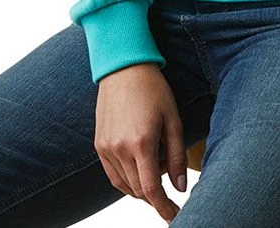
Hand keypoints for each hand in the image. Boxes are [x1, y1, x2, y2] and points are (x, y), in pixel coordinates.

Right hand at [95, 62, 187, 223]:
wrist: (123, 67)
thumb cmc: (153, 89)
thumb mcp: (173, 119)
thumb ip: (176, 156)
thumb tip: (180, 187)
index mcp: (141, 143)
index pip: (151, 190)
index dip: (164, 208)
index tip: (174, 216)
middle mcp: (120, 149)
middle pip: (138, 191)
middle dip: (156, 195)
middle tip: (170, 181)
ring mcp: (106, 148)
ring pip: (125, 185)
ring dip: (141, 187)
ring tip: (156, 168)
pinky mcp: (99, 144)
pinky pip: (112, 175)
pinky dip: (127, 179)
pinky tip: (139, 167)